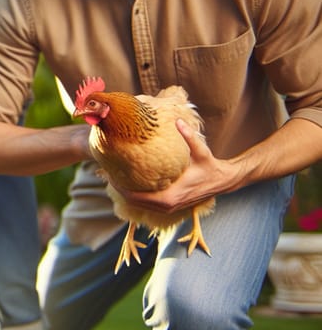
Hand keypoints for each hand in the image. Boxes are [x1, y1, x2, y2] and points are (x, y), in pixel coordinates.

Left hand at [115, 119, 230, 211]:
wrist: (223, 181)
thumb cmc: (211, 167)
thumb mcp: (202, 152)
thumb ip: (190, 137)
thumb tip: (178, 121)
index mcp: (170, 197)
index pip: (137, 197)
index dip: (120, 187)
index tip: (110, 174)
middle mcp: (166, 206)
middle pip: (133, 202)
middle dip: (118, 188)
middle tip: (106, 173)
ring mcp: (167, 208)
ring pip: (138, 204)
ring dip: (124, 192)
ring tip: (112, 176)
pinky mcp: (169, 206)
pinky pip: (146, 203)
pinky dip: (134, 195)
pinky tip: (127, 182)